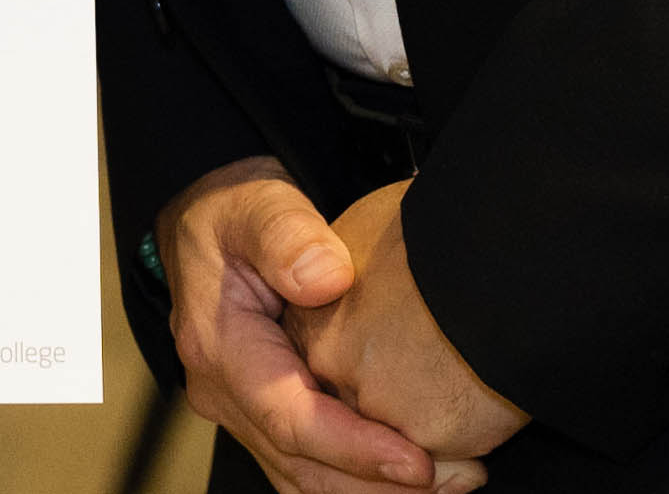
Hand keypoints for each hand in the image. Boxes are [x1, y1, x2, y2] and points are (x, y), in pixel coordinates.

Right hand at [154, 157, 485, 493]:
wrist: (211, 220)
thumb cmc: (236, 210)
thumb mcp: (258, 204)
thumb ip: (288, 234)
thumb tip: (327, 279)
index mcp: (221, 348)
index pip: (289, 419)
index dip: (355, 449)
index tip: (418, 461)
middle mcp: (226, 395)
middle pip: (303, 468)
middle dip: (380, 485)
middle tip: (458, 479)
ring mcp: (244, 412)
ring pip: (308, 480)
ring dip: (376, 490)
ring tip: (451, 481)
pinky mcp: (267, 417)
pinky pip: (312, 466)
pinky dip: (361, 478)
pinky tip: (414, 472)